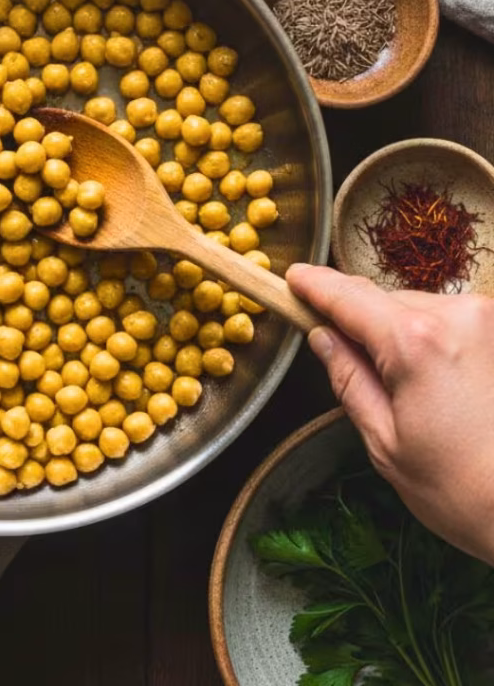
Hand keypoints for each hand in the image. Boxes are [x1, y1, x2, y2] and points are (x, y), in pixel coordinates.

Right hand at [287, 264, 493, 564]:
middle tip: (346, 358)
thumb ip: (348, 378)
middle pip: (383, 301)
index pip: (347, 298)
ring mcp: (489, 320)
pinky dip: (434, 340)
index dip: (315, 285)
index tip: (293, 276)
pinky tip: (441, 385)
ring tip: (410, 388)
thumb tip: (322, 337)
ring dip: (401, 332)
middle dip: (361, 322)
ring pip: (419, 309)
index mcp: (415, 342)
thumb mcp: (384, 440)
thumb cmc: (463, 491)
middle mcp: (458, 316)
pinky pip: (452, 322)